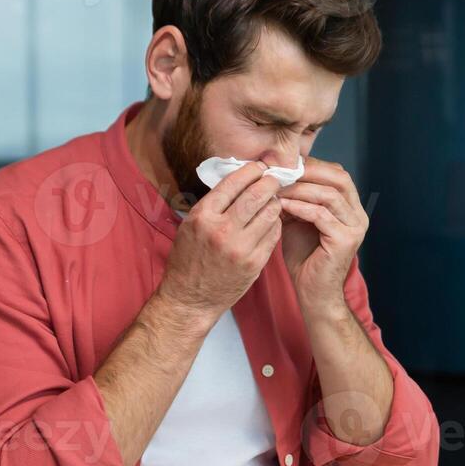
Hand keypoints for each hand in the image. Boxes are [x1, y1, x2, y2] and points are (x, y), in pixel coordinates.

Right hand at [158, 162, 282, 320]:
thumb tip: (239, 180)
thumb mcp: (191, 226)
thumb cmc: (188, 259)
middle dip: (270, 182)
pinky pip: (274, 234)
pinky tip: (271, 220)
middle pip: (256, 195)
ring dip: (275, 202)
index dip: (251, 170)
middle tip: (274, 178)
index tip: (259, 166)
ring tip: (273, 200)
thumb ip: (213, 204)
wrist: (190, 299)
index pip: (233, 183)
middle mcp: (221, 230)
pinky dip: (275, 223)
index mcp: (203, 216)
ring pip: (270, 213)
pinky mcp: (254, 263)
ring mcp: (240, 248)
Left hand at [279, 158, 368, 315]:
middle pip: (339, 178)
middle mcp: (358, 215)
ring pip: (330, 194)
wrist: (312, 292)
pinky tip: (282, 205)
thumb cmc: (305, 257)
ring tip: (278, 187)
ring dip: (301, 188)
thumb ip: (295, 198)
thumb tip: (276, 173)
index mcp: (351, 207)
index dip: (312, 165)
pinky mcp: (345, 240)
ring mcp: (355, 227)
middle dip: (309, 171)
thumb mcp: (298, 220)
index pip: (337, 173)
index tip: (285, 162)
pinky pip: (322, 215)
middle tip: (282, 169)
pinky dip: (300, 207)